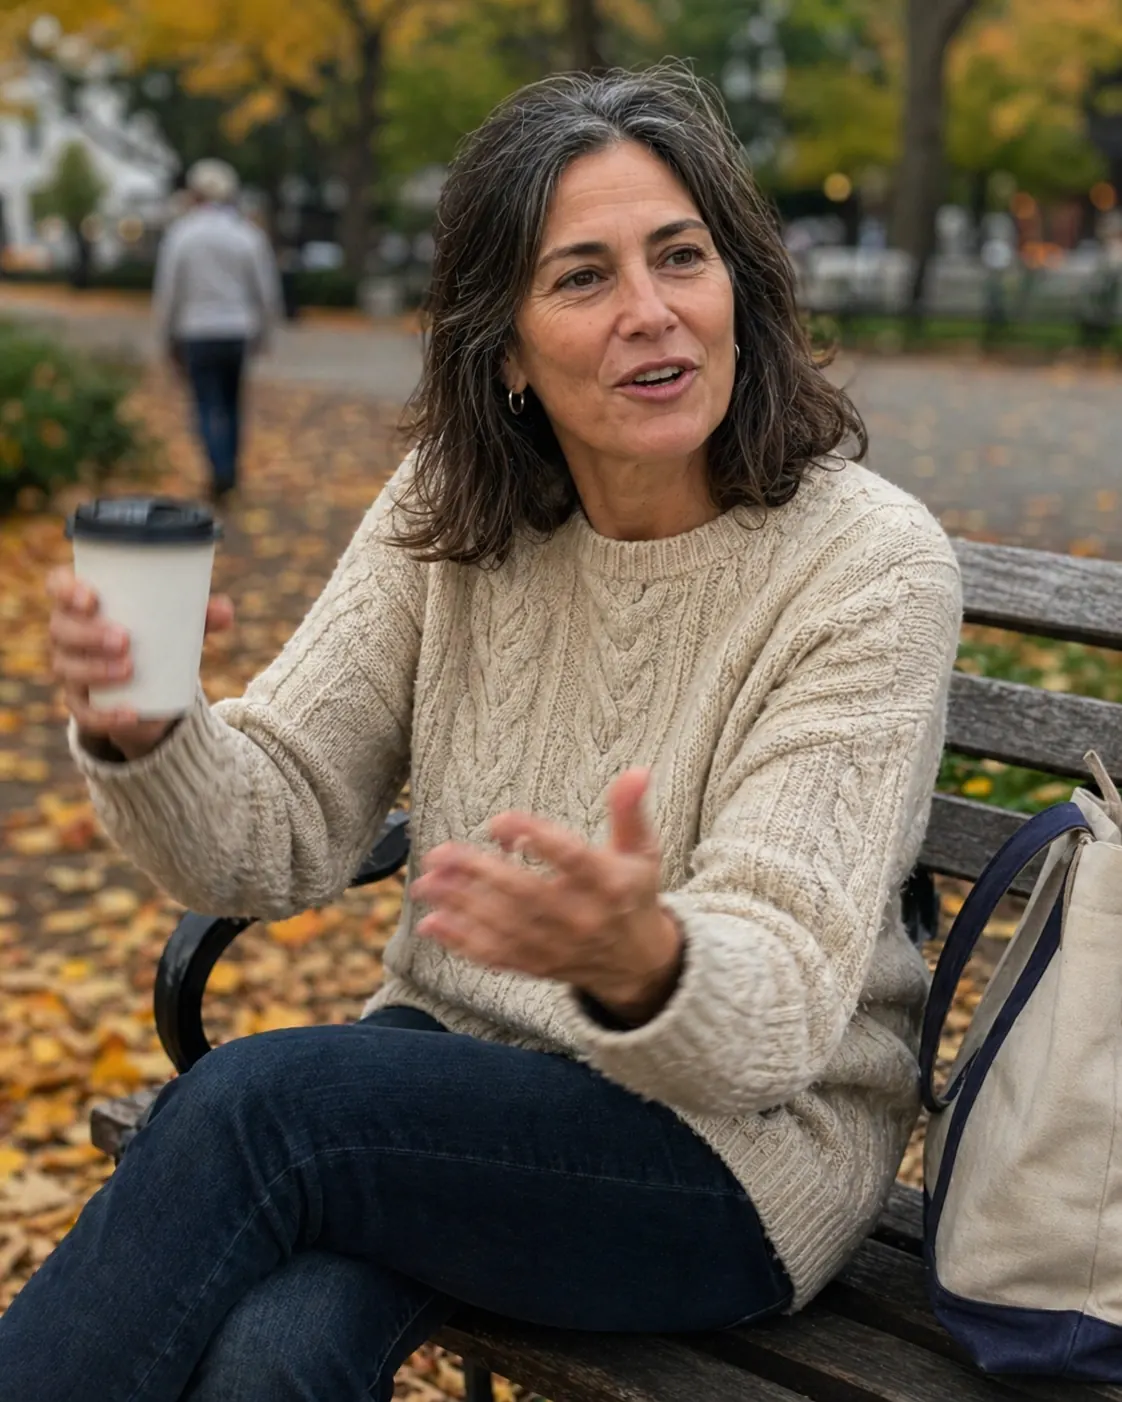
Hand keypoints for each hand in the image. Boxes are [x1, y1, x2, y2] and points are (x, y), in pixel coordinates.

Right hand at [46, 568, 234, 761]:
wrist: (152, 689)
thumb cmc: (157, 638)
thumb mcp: (180, 625)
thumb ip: (201, 615)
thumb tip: (224, 611)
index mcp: (83, 604)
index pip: (59, 587)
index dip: (66, 589)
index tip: (91, 597)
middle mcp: (68, 635)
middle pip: (61, 630)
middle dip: (88, 634)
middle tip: (124, 639)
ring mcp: (71, 671)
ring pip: (68, 669)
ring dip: (94, 669)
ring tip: (129, 669)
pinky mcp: (83, 705)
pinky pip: (85, 714)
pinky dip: (107, 716)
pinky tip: (131, 713)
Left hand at [410, 768, 683, 1023]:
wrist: (637, 963)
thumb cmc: (632, 893)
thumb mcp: (641, 851)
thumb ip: (630, 811)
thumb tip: (637, 771)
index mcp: (609, 884)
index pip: (571, 858)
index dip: (536, 837)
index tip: (498, 821)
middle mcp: (581, 918)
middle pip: (525, 895)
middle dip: (479, 874)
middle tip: (439, 853)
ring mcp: (557, 946)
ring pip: (503, 926)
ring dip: (459, 905)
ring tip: (423, 882)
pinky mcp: (537, 966)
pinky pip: (496, 956)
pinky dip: (462, 942)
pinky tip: (432, 923)